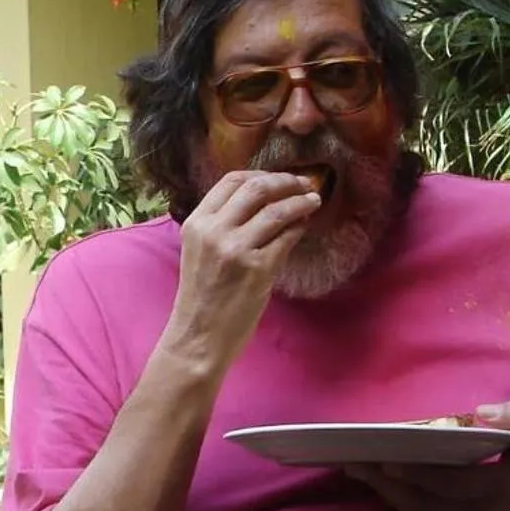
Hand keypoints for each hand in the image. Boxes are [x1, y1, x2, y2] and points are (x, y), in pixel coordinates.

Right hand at [160, 170, 322, 374]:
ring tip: (313, 201)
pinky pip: (287, 236)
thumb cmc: (201, 297)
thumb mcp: (200, 251)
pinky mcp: (258, 268)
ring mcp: (236, 249)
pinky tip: (305, 226)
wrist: (198, 336)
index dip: (261, 174)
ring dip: (301, 202)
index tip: (278, 179)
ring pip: (278, 210)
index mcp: (196, 223)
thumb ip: (222, 225)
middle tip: (303, 184)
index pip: (232, 181)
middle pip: (257, 188)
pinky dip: (300, 227)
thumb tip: (262, 202)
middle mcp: (214, 231)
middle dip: (286, 181)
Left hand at [343, 401, 509, 510]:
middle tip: (356, 460)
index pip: (454, 483)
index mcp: (501, 488)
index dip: (419, 473)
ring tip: (357, 468)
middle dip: (388, 481)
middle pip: (425, 500)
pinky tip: (376, 482)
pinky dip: (397, 500)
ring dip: (385, 491)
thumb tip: (481, 414)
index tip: (388, 458)